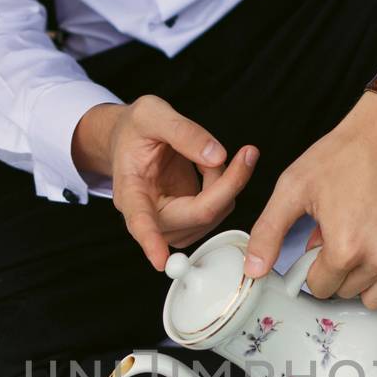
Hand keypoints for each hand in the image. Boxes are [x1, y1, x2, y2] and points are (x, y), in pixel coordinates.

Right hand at [74, 96, 257, 269]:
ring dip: (224, 180)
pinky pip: (219, 209)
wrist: (130, 140)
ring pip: (215, 212)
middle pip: (199, 214)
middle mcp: (149, 216)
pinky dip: (223, 184)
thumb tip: (218, 157)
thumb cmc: (136, 130)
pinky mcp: (188, 224)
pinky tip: (207, 166)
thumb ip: (183, 132)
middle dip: (228, 182)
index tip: (159, 261)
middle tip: (247, 153)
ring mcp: (170, 225)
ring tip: (205, 152)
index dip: (151, 241)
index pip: (140, 220)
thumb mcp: (152, 114)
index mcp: (130, 191)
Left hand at [242, 39, 376, 307]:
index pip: (318, 288)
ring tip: (357, 246)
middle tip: (334, 237)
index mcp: (345, 249)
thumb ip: (268, 232)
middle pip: (347, 294)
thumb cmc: (345, 153)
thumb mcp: (294, 186)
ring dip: (363, 280)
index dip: (310, 268)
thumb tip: (253, 270)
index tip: (314, 243)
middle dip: (335, 273)